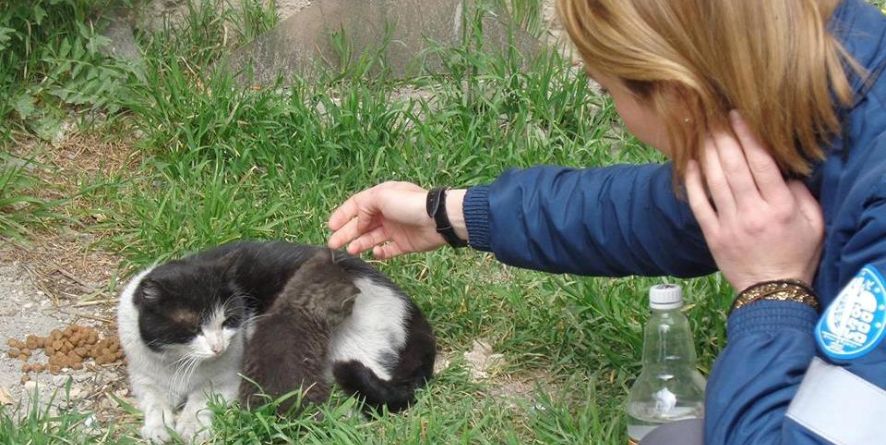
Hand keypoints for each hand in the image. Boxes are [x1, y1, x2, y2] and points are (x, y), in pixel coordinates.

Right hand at [327, 181, 452, 258]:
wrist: (437, 220)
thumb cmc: (409, 204)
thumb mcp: (381, 196)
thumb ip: (364, 206)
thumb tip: (358, 221)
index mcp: (381, 197)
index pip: (357, 205)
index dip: (343, 215)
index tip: (330, 226)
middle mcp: (387, 213)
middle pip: (362, 224)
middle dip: (347, 233)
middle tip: (333, 244)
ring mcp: (395, 229)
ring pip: (372, 238)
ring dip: (360, 243)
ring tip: (350, 251)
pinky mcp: (404, 244)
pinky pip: (388, 250)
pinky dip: (380, 253)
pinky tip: (374, 253)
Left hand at [684, 111, 823, 291]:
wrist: (772, 292)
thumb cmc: (797, 255)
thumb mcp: (814, 224)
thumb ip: (801, 195)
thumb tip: (784, 171)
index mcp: (780, 207)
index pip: (761, 164)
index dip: (747, 137)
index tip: (737, 117)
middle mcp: (753, 213)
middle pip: (734, 167)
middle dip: (723, 138)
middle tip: (714, 118)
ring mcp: (730, 224)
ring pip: (715, 182)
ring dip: (707, 154)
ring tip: (702, 133)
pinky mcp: (713, 235)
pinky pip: (699, 204)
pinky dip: (693, 182)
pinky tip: (690, 164)